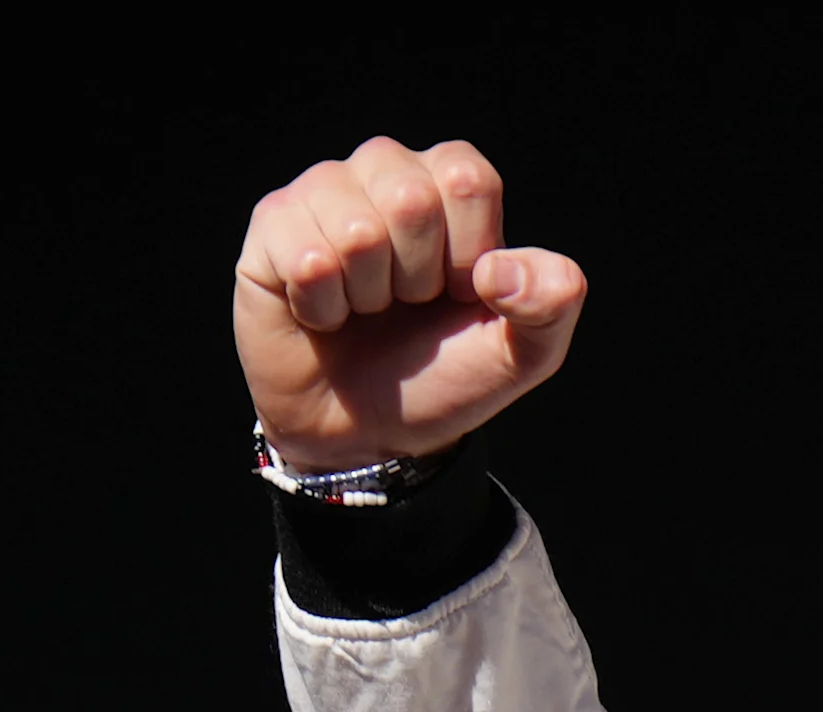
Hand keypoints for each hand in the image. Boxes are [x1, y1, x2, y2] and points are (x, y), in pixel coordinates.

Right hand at [234, 137, 586, 472]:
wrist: (367, 429)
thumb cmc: (443, 374)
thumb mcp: (522, 352)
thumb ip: (552, 303)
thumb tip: (501, 270)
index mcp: (449, 184)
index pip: (467, 179)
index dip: (467, 253)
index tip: (458, 291)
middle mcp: (385, 171)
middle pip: (411, 199)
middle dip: (417, 276)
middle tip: (405, 302)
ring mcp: (322, 193)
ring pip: (357, 230)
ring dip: (368, 294)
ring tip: (365, 306)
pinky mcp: (270, 226)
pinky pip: (307, 259)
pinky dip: (322, 308)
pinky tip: (322, 313)